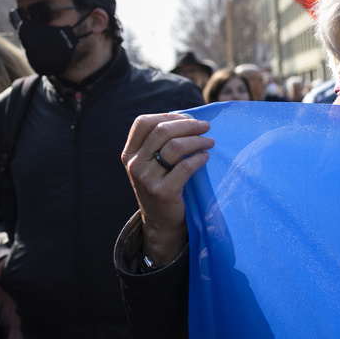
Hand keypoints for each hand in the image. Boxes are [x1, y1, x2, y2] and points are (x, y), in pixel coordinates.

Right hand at [122, 112, 213, 266]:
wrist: (160, 222)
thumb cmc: (162, 185)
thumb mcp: (151, 164)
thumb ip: (159, 143)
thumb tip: (187, 118)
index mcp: (130, 153)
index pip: (143, 123)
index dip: (168, 116)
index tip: (187, 118)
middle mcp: (134, 164)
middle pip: (162, 131)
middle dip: (188, 125)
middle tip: (206, 127)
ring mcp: (146, 179)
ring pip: (175, 146)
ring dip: (197, 140)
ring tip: (210, 142)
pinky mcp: (163, 192)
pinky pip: (185, 167)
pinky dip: (199, 158)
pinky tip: (206, 157)